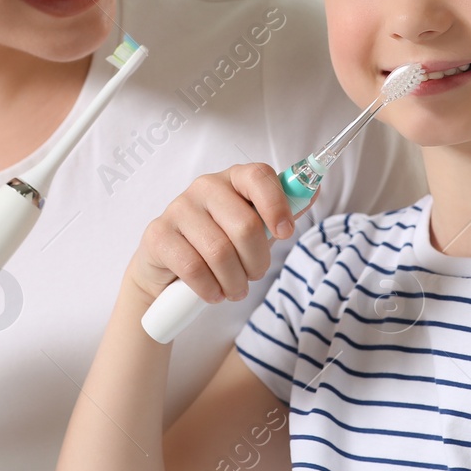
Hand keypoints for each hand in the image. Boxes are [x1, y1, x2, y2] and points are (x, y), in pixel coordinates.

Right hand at [127, 164, 296, 304]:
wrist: (168, 269)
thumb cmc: (218, 244)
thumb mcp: (251, 227)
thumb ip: (279, 212)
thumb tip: (313, 191)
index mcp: (233, 179)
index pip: (259, 177)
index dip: (277, 206)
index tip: (285, 234)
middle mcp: (204, 187)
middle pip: (245, 225)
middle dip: (257, 262)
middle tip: (254, 275)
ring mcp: (178, 208)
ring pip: (220, 252)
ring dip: (234, 282)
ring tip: (234, 289)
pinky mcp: (157, 234)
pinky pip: (193, 267)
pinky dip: (210, 289)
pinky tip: (213, 293)